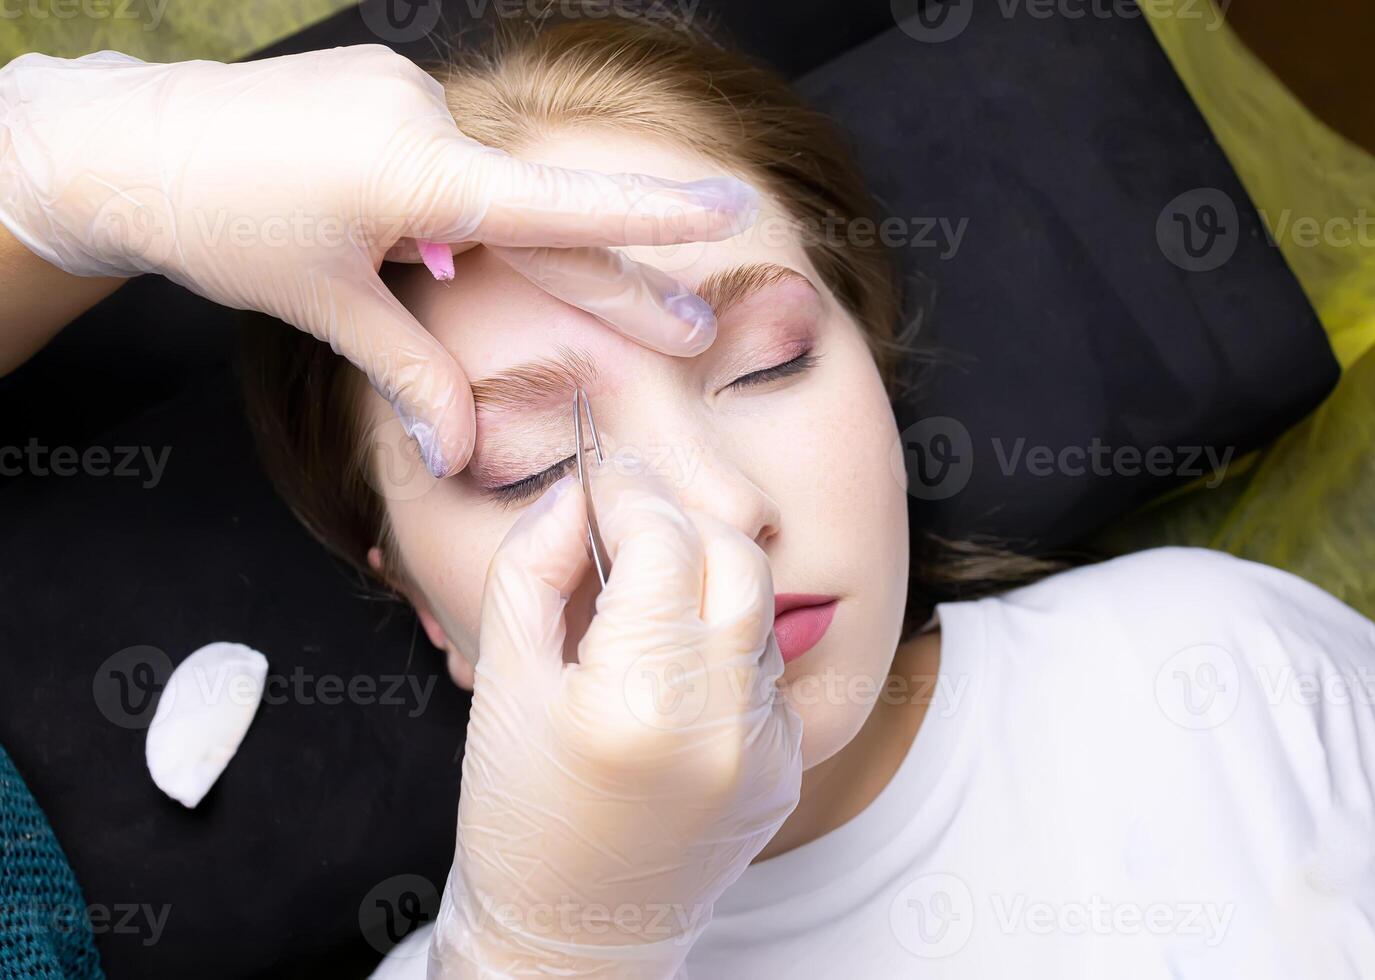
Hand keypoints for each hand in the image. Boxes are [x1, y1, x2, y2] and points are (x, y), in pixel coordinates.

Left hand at [0, 45, 755, 475]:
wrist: (129, 143)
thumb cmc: (222, 226)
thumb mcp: (325, 311)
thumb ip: (411, 374)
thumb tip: (461, 449)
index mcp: (414, 176)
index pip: (556, 205)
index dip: (650, 216)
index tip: (727, 210)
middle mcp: (424, 117)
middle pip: (546, 212)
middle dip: (614, 275)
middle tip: (686, 330)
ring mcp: (404, 88)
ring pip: (484, 185)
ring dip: (476, 239)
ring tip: (374, 258)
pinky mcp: (386, 81)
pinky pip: (443, 150)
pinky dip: (438, 199)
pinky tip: (369, 219)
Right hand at [431, 466, 801, 976]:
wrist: (574, 937)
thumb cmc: (517, 817)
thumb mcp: (498, 683)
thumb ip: (530, 568)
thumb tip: (574, 494)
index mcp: (637, 701)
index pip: (665, 541)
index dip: (629, 494)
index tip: (601, 481)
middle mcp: (721, 723)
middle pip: (736, 557)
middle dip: (681, 520)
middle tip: (627, 519)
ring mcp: (766, 749)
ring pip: (755, 608)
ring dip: (702, 582)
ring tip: (640, 601)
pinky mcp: (787, 767)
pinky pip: (764, 668)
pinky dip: (721, 646)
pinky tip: (669, 673)